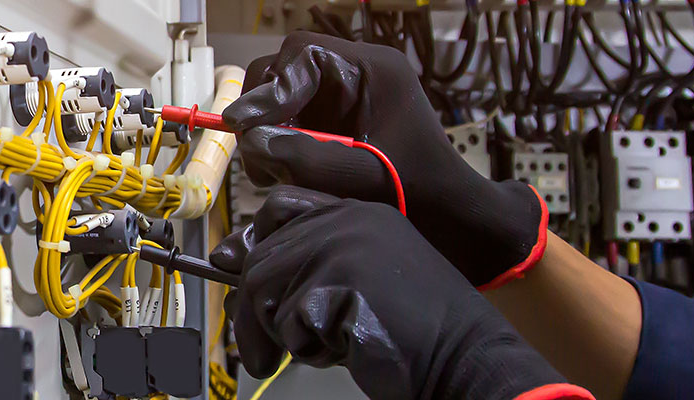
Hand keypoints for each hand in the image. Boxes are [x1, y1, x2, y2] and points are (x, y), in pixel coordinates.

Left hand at [211, 186, 590, 399]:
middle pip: (260, 254)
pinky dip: (306, 348)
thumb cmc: (415, 331)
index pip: (279, 207)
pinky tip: (345, 350)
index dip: (254, 245)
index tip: (241, 280)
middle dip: (256, 309)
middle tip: (268, 352)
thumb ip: (304, 266)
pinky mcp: (341, 279)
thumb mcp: (355, 283)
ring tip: (323, 347)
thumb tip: (226, 259)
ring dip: (281, 331)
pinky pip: (287, 319)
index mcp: (359, 211)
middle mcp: (350, 218)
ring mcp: (345, 244)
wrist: (467, 359)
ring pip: (263, 287)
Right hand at [222, 32, 547, 289]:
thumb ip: (307, 157)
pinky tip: (282, 173)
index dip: (267, 88)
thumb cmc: (421, 193)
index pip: (302, 56)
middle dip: (263, 110)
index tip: (242, 124)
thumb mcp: (364, 176)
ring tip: (270, 171)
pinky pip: (288, 121)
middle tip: (257, 154)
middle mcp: (355, 74)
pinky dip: (277, 146)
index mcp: (373, 70)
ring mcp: (342, 96)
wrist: (450, 217)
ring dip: (266, 131)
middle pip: (284, 70)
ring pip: (280, 97)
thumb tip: (253, 140)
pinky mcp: (331, 120)